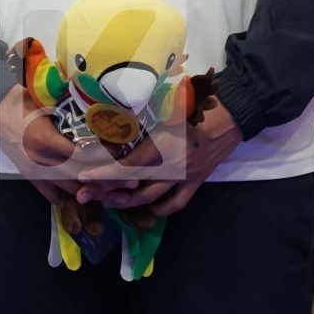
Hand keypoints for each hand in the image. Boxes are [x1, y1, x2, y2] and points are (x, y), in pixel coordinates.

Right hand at [0, 86, 140, 208]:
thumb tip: (100, 115)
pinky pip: (49, 192)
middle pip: (81, 178)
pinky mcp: (27, 175)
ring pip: (69, 188)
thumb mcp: (47, 101)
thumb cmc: (20, 98)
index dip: (106, 161)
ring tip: (113, 192)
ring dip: (91, 191)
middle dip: (107, 182)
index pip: (84, 156)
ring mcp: (34, 171)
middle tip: (131, 183)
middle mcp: (42, 161)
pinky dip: (66, 195)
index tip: (127, 160)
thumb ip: (70, 113)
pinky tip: (81, 195)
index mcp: (47, 141)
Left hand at [75, 98, 241, 215]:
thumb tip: (115, 116)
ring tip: (109, 201)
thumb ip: (142, 115)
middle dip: (107, 193)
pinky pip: (175, 204)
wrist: (230, 115)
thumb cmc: (196, 104)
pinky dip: (159, 209)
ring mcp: (183, 178)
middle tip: (86, 194)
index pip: (126, 167)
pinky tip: (147, 207)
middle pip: (133, 188)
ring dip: (127, 203)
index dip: (103, 175)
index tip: (82, 177)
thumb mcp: (165, 105)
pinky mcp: (195, 183)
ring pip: (150, 200)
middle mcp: (169, 167)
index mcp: (161, 146)